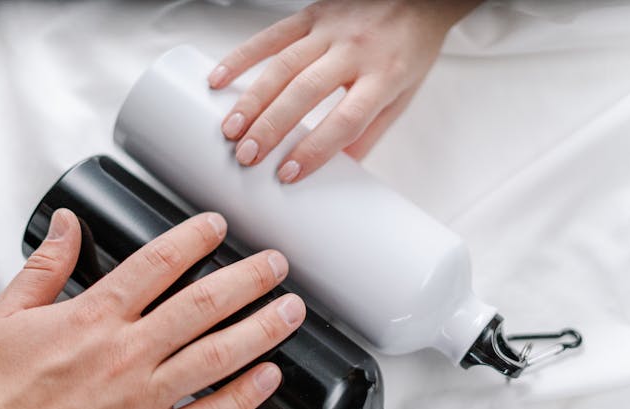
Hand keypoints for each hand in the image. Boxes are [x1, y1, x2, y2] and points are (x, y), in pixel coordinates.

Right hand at [0, 209, 303, 408]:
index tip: (218, 225)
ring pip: (216, 355)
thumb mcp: (6, 317)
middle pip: (201, 304)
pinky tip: (270, 375)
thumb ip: (45, 266)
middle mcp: (125, 354)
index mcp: (92, 319)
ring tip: (291, 308)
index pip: (157, 264)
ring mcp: (143, 398)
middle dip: (247, 277)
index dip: (194, 238)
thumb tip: (68, 224)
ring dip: (261, 328)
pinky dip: (244, 394)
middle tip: (276, 262)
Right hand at [209, 0, 480, 182]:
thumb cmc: (410, 47)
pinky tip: (220, 78)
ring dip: (252, 100)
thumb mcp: (402, 96)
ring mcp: (330, 29)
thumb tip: (342, 169)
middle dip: (271, 128)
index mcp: (383, 76)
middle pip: (305, 92)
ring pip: (283, 66)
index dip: (315, 150)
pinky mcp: (312, 14)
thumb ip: (369, 132)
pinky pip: (271, 35)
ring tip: (232, 129)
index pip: (345, 120)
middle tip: (247, 156)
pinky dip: (242, 56)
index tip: (289, 173)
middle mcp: (355, 50)